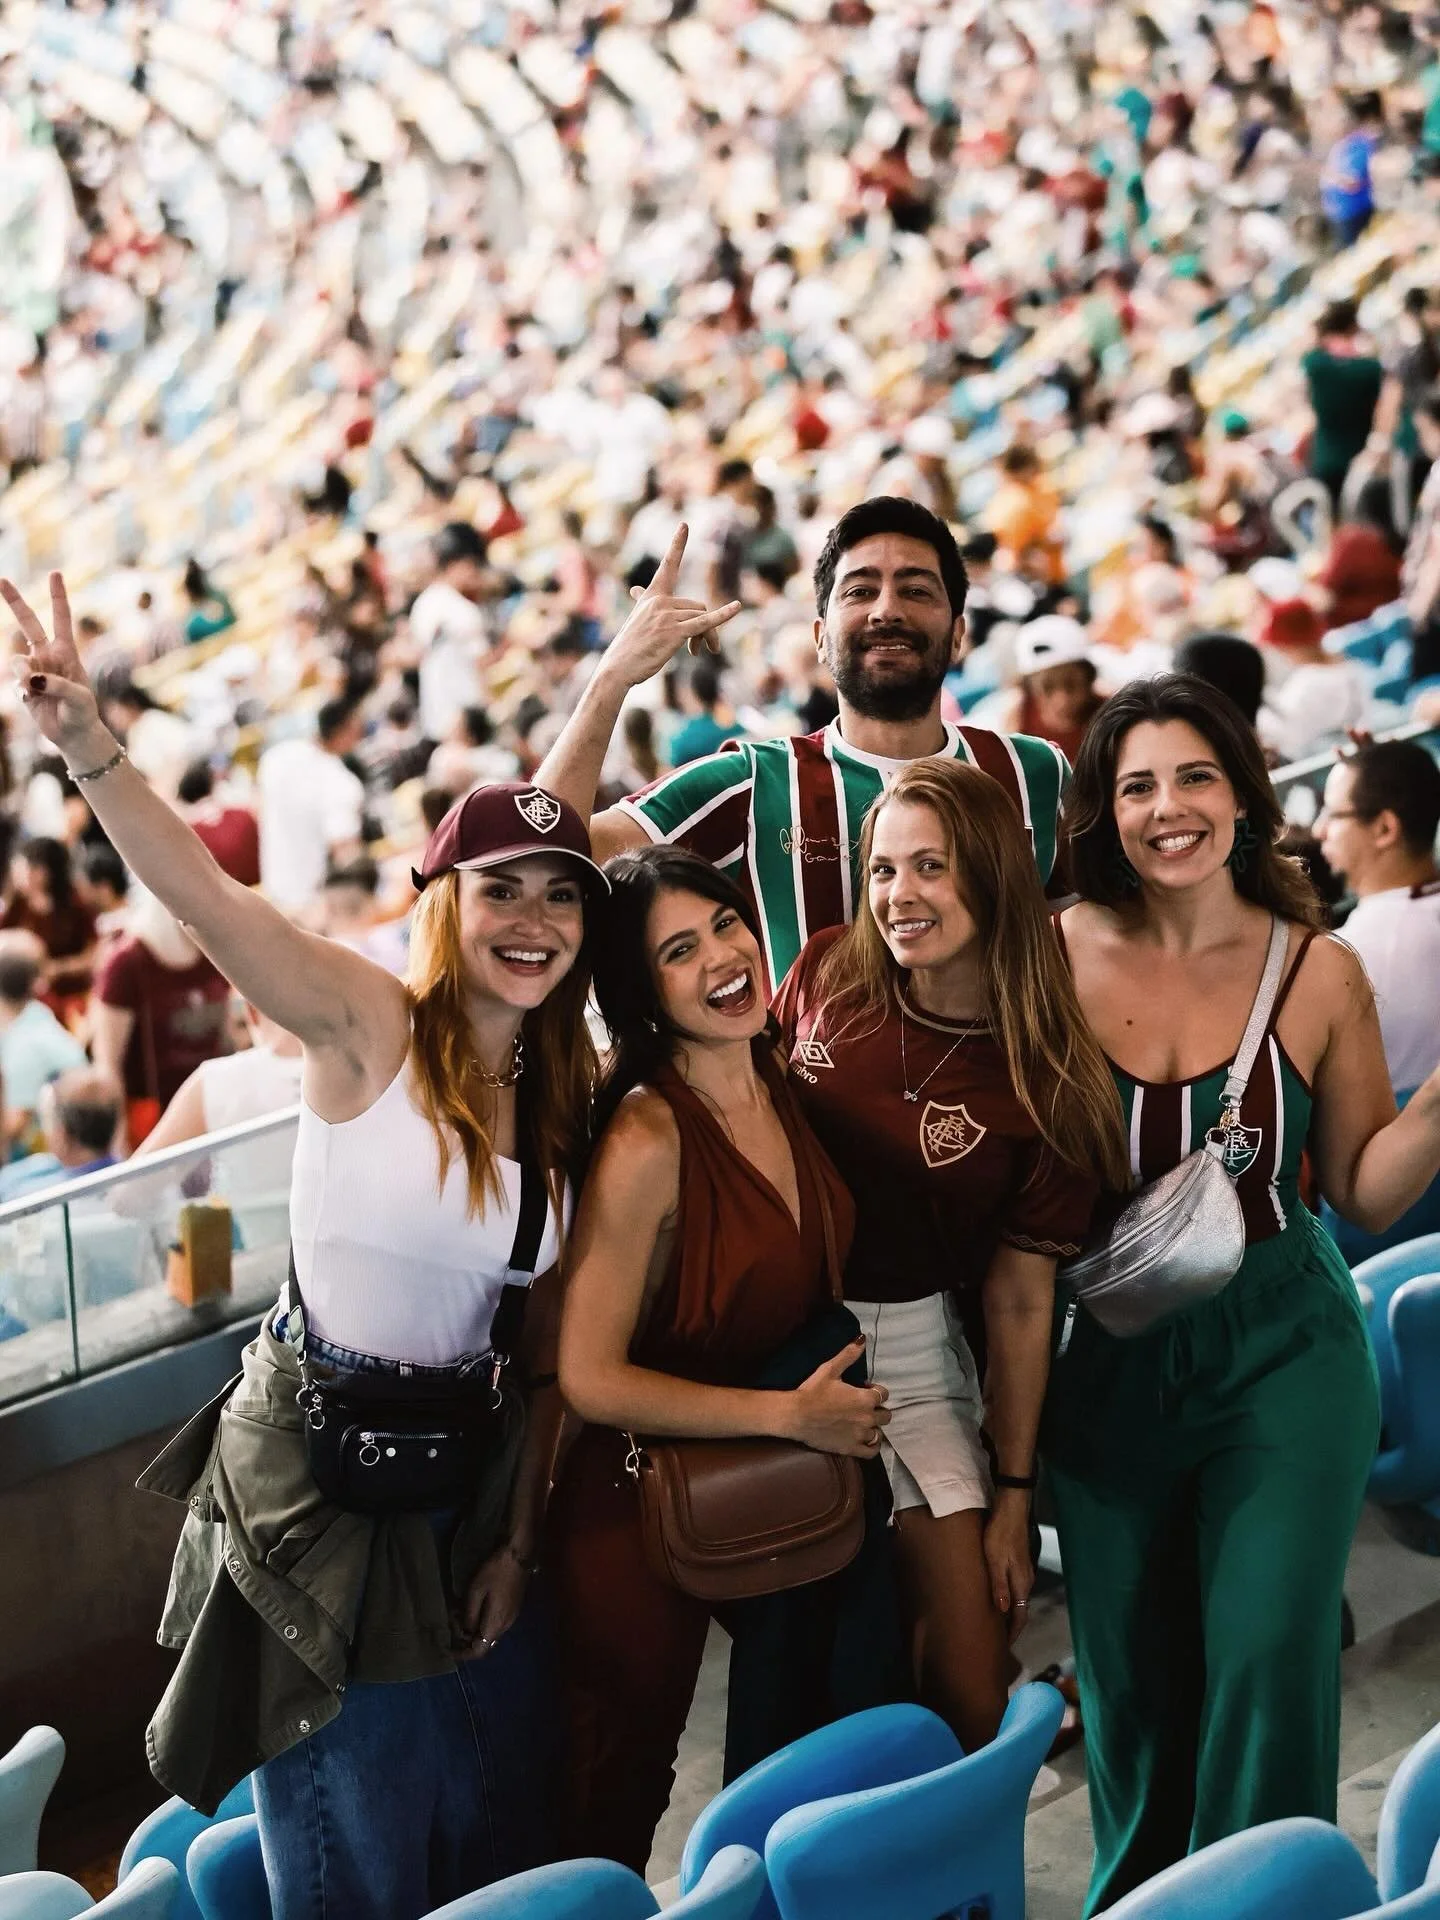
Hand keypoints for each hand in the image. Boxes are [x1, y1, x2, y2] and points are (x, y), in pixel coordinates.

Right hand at [2, 573, 105, 759]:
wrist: (73, 734)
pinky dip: (22, 691)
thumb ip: (56, 685)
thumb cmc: (82, 712)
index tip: (55, 574)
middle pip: (29, 623)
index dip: (58, 596)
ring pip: (17, 659)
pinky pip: (15, 681)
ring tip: (34, 689)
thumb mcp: (78, 698)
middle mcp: (48, 655)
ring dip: (23, 673)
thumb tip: (31, 678)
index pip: (61, 618)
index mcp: (67, 651)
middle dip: (15, 601)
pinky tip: (33, 701)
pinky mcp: (23, 685)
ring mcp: (34, 668)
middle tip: (1, 579)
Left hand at [453, 1542, 530, 1657]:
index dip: (463, 1653)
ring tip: (459, 1615)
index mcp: (495, 1624)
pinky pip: (495, 1624)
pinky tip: (474, 1609)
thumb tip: (466, 1631)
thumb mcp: (476, 1591)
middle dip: (466, 1639)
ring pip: (490, 1634)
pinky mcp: (513, 1609)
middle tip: (452, 1624)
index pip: (479, 1650)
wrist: (518, 1555)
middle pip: (484, 1643)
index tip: (449, 1648)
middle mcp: (506, 1626)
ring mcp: (512, 1618)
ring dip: (474, 1630)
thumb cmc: (495, 1572)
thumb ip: (470, 1615)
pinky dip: (482, 1622)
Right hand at [603, 524, 741, 687]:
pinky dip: (723, 616)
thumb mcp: (636, 619)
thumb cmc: (629, 647)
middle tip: (699, 649)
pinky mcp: (674, 631)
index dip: (677, 545)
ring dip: (706, 637)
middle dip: (705, 627)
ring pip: (703, 619)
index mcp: (651, 596)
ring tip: (698, 653)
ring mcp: (667, 615)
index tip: (684, 524)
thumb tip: (635, 589)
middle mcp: (659, 601)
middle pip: (698, 605)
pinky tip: (737, 607)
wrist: (618, 668)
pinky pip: (705, 622)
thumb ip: (642, 602)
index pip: (668, 566)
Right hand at [782, 1338, 890, 1457]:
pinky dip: (872, 1446)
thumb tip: (863, 1338)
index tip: (863, 1388)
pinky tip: (866, 1440)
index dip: (875, 1390)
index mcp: (865, 1398)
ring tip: (862, 1423)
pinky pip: (871, 1451)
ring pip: (879, 1433)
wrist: (796, 1415)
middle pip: (886, 1415)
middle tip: (863, 1407)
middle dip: (878, 1409)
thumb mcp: (830, 1369)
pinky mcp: (852, 1448)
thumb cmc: (813, 1391)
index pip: (884, 1394)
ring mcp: (860, 1435)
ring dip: (873, 1427)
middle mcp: (868, 1418)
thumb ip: (849, 1355)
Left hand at [983, 1496, 1034, 1644]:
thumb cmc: (1000, 1534)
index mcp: (1021, 1583)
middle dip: (1011, 1627)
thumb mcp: (994, 1560)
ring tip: (995, 1623)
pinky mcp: (1019, 1562)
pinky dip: (1008, 1599)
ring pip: (1018, 1599)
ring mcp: (1024, 1571)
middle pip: (1020, 1610)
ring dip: (1009, 1613)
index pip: (1019, 1616)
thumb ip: (999, 1585)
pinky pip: (1016, 1588)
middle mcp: (1026, 1580)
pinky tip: (997, 1597)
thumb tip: (1003, 1611)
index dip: (1012, 1633)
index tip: (1003, 1647)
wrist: (1012, 1509)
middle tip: (997, 1640)